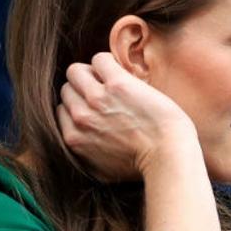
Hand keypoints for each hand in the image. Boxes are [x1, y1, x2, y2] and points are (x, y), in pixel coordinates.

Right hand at [56, 52, 197, 181]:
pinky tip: (123, 73)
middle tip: (105, 93)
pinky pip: (99, 60)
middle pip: (67, 90)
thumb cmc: (143, 166)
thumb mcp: (102, 170)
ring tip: (112, 81)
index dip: (79, 106)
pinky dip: (108, 63)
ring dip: (93, 73)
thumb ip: (84, 155)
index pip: (61, 110)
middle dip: (83, 89)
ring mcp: (96, 99)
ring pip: (76, 71)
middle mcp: (80, 118)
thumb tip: (78, 144)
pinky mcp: (117, 84)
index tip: (96, 108)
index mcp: (74, 139)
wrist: (168, 156)